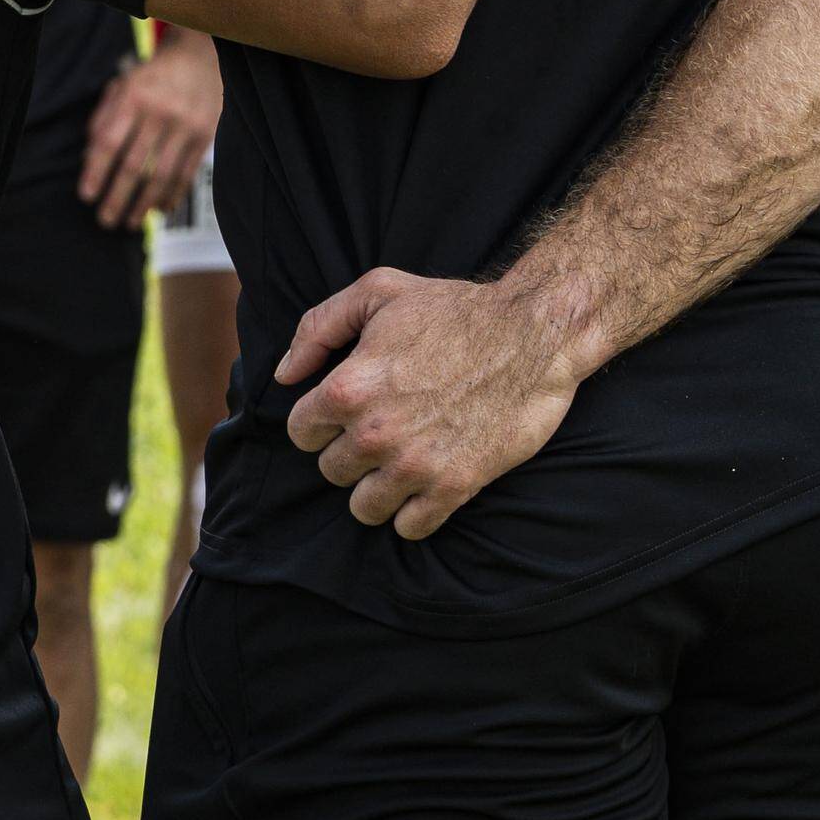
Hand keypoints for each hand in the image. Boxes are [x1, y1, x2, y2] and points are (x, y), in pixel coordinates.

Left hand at [77, 29, 221, 227]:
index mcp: (134, 96)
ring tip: (131, 221)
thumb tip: (89, 159)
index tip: (86, 196)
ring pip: (162, 175)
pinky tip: (160, 209)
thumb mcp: (122, 86)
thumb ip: (103, 119)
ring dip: (144, 204)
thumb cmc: (153, 76)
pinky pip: (187, 173)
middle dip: (118, 197)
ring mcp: (186, 125)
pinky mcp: (205, 135)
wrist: (199, 56)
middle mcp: (161, 111)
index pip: (110, 142)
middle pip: (135, 165)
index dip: (96, 172)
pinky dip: (172, 195)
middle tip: (106, 220)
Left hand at [277, 264, 589, 538]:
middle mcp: (375, 433)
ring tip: (400, 461)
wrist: (534, 334)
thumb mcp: (378, 291)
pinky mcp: (455, 487)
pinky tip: (426, 483)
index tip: (346, 411)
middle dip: (351, 452)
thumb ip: (318, 327)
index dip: (321, 420)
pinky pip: (410, 528)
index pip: (301, 432)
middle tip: (382, 430)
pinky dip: (413, 512)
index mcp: (348, 388)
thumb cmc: (455, 309)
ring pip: (364, 508)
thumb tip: (285, 374)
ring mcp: (415, 465)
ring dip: (377, 488)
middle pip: (331, 471)